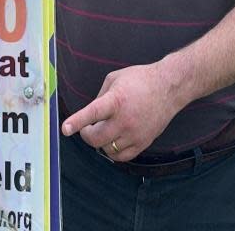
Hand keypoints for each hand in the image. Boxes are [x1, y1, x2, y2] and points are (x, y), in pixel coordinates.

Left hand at [61, 63, 176, 160]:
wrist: (169, 87)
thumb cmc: (140, 79)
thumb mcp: (114, 79)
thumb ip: (100, 97)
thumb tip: (90, 115)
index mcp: (116, 100)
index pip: (92, 114)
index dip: (77, 122)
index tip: (65, 129)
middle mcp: (125, 120)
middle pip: (97, 139)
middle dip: (86, 134)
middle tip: (87, 128)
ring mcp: (135, 133)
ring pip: (107, 149)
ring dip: (101, 141)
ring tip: (106, 129)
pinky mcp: (144, 142)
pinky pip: (122, 156)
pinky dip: (113, 151)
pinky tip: (113, 140)